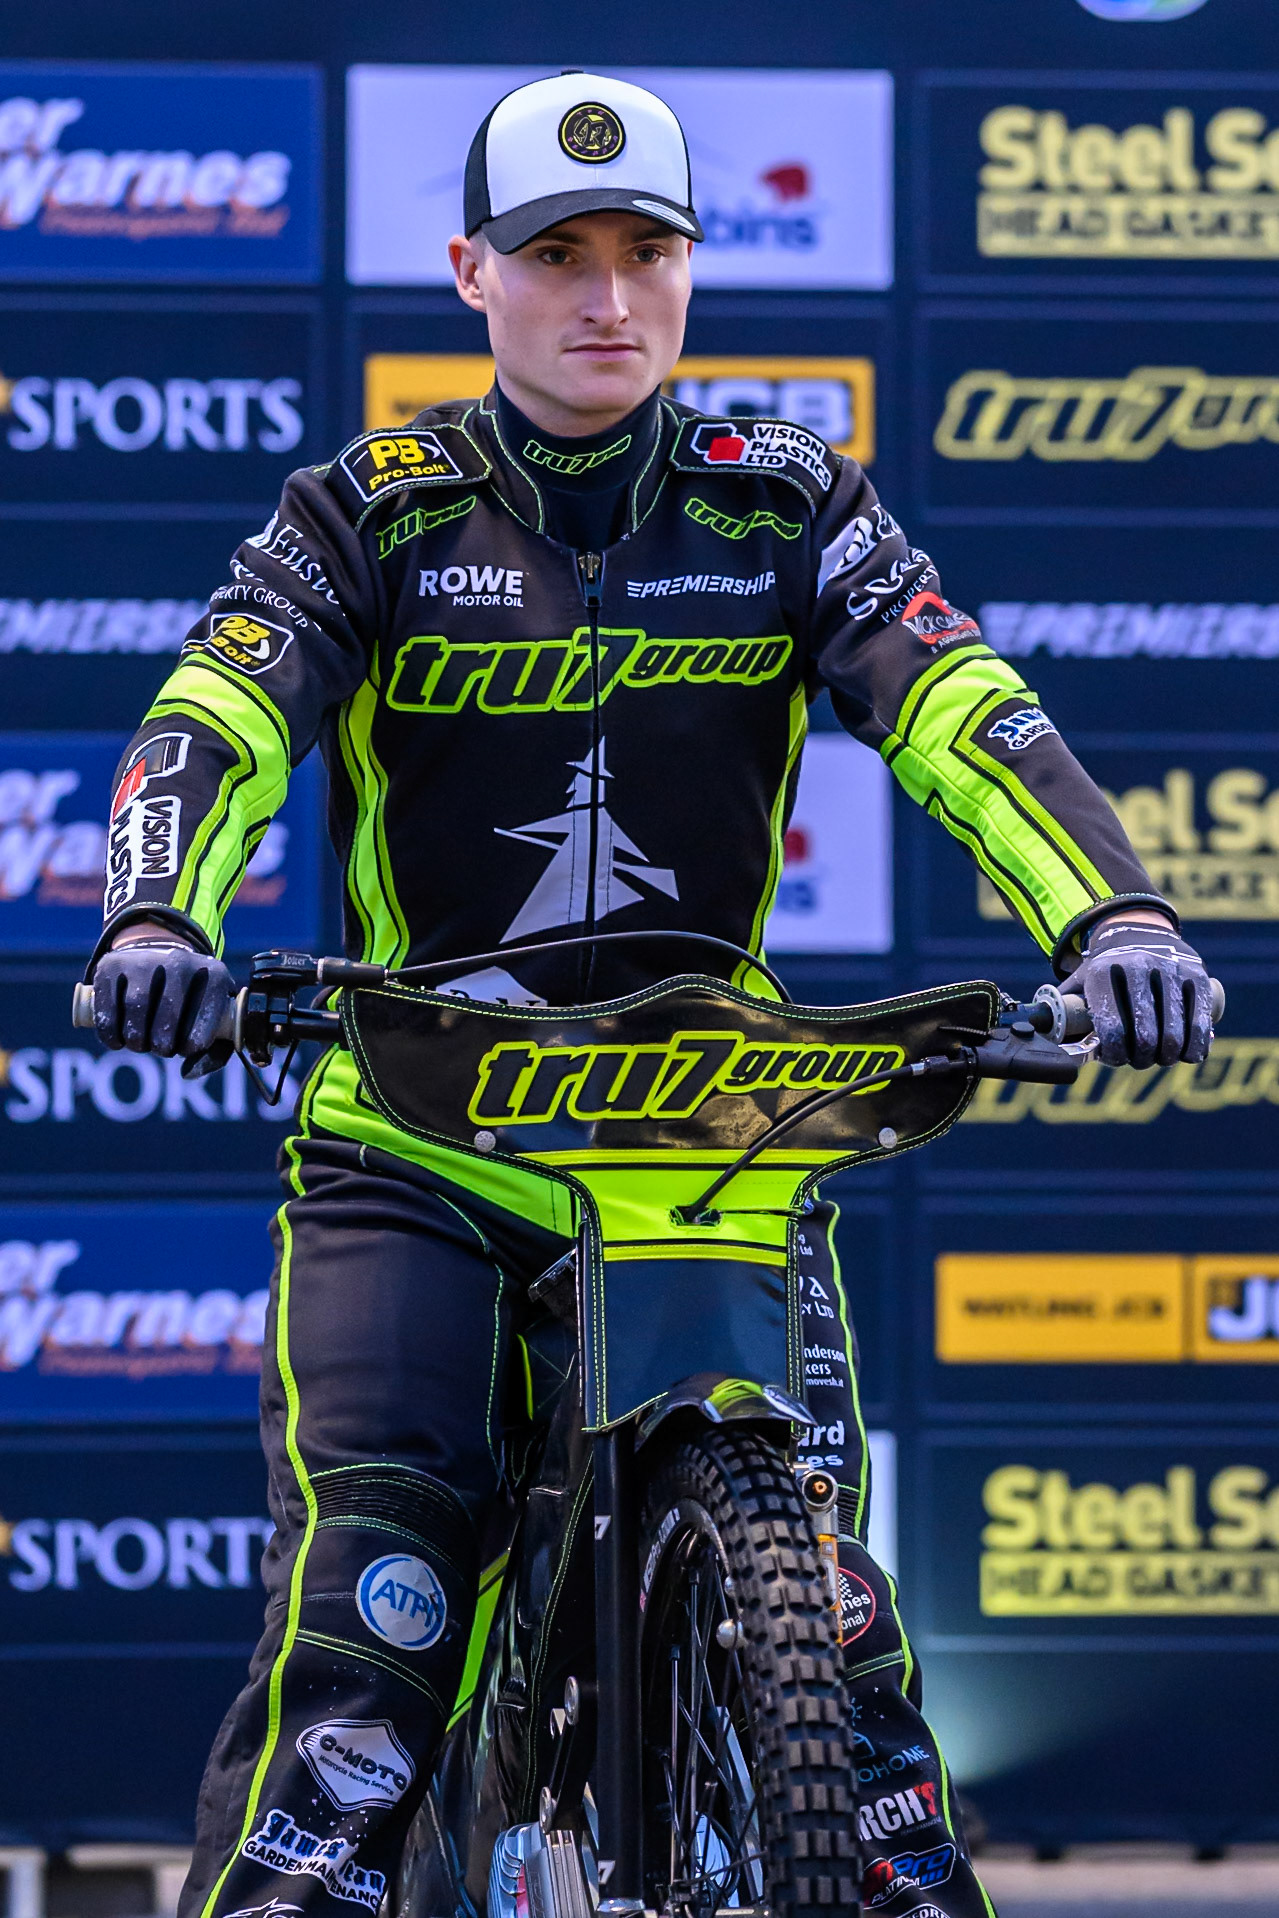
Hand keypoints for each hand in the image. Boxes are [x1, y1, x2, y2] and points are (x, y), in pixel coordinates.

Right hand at [92, 936, 233, 1058]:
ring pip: (136, 1007)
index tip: (186, 1049)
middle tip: (161, 1049)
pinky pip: (108, 1004)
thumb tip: (188, 1074)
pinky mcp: (113, 964)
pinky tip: (117, 1041)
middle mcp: (180, 961)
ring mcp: (144, 959)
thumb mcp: (214, 1017)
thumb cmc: (192, 999)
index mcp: (214, 975)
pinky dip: (110, 1031)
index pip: (206, 1016)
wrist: (159, 956)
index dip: (194, 1041)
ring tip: (139, 1044)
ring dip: (136, 1038)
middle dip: (163, 1043)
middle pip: (168, 1013)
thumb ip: (213, 1052)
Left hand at [1070, 915, 1213, 1068]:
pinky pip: (1200, 1020)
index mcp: (1103, 971)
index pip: (1111, 1026)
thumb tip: (1045, 1037)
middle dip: (1142, 1058)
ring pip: (1174, 1032)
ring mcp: (1170, 969)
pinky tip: (1190, 1055)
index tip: (1115, 1058)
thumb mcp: (1080, 979)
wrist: (1138, 928)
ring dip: (1168, 1056)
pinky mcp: (1197, 974)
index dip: (1114, 1053)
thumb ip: (1063, 1007)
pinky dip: (1197, 1045)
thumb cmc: (1105, 967)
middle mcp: (1137, 966)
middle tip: (1139, 1060)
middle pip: (1145, 1034)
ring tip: (1162, 1058)